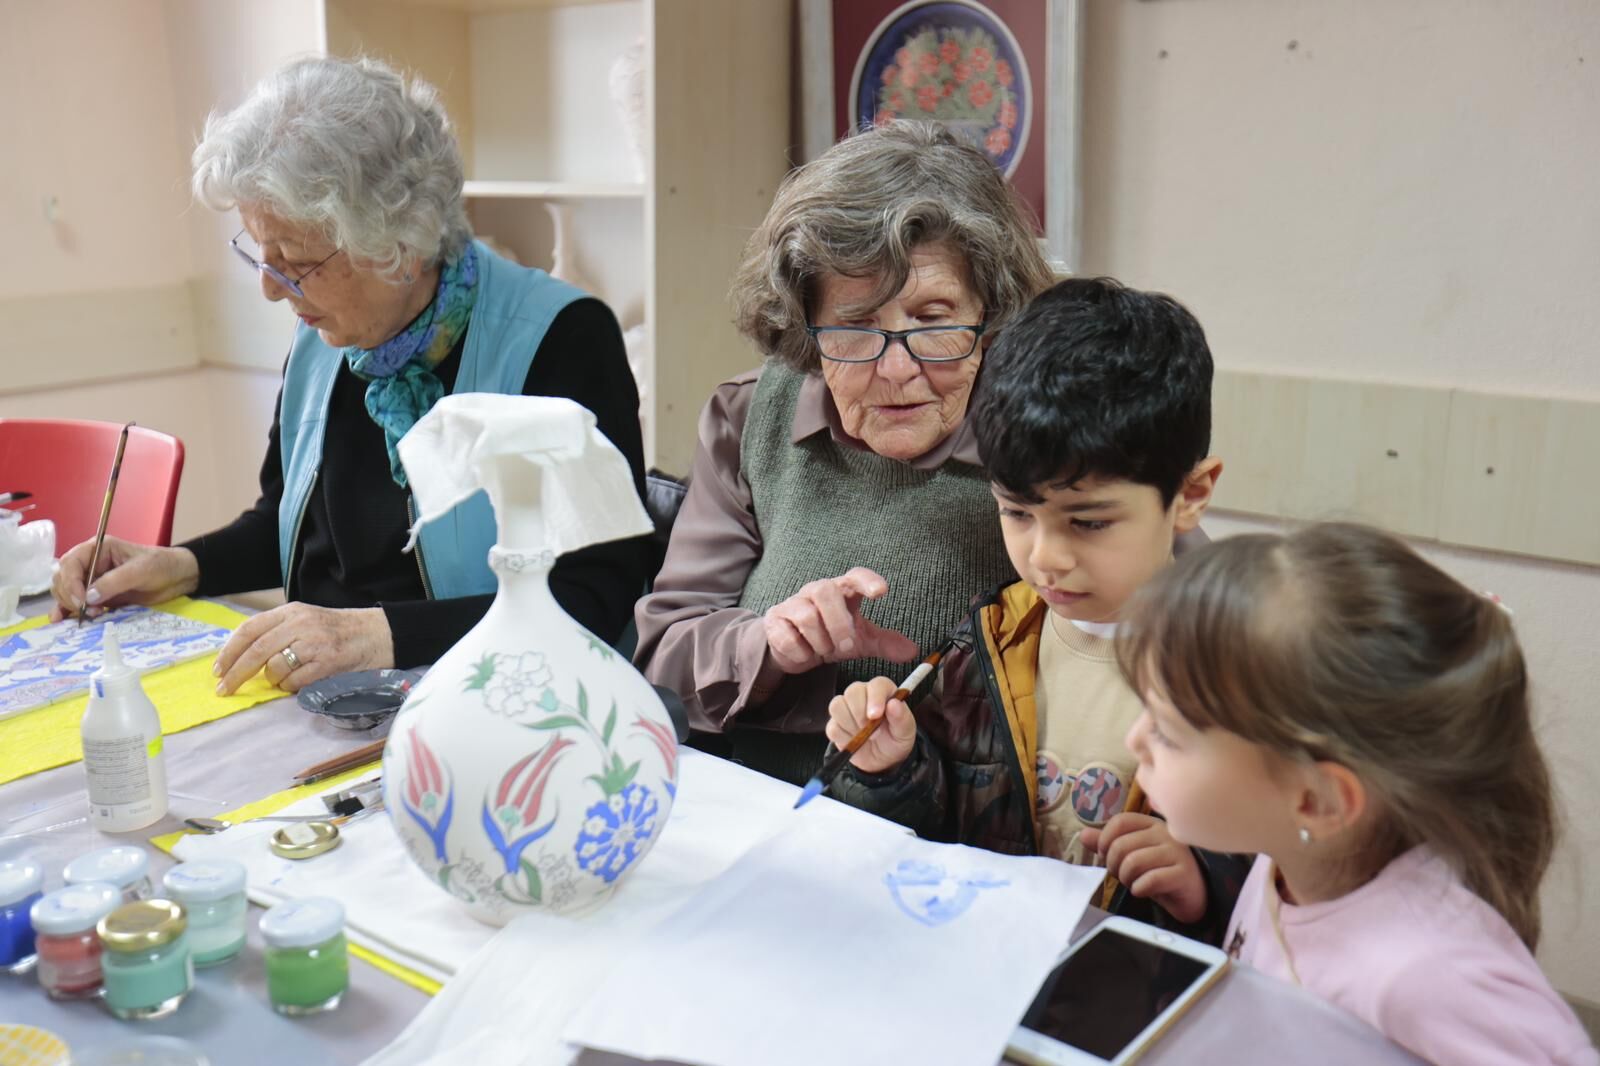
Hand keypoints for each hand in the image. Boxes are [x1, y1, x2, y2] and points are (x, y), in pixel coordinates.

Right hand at [50, 536, 199, 620]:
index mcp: (98, 549)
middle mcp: (90, 563)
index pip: (71, 563)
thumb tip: (89, 597)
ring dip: (70, 605)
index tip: (81, 600)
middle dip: (70, 595)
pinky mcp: (98, 596)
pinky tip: (63, 620)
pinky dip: (69, 610)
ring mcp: (93, 580)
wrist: (178, 577)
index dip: (71, 582)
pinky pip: (77, 602)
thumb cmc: (161, 565)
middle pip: (63, 578)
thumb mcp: (140, 570)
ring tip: (89, 615)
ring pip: (66, 591)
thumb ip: (114, 582)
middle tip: (86, 610)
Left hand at [213, 602, 394, 694]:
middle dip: (236, 673)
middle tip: (225, 690)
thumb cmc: (339, 631)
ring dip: (272, 681)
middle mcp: (301, 624)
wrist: (379, 634)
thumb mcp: (306, 621)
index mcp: (291, 611)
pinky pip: (295, 681)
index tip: (218, 670)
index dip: (229, 651)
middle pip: (256, 651)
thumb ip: (277, 632)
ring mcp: (315, 643)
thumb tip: (242, 658)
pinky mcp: (328, 662)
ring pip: (275, 668)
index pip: (250, 629)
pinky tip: (300, 683)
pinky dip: (291, 687)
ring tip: (284, 680)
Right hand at [762, 567, 918, 674]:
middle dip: (839, 625)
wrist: (794, 650)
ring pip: (806, 616)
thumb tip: (912, 651)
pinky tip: (805, 655)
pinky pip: (787, 636)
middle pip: (825, 592)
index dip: (867, 580)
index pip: (855, 576)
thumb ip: (884, 644)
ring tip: (825, 652)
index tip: (881, 592)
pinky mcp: (774, 621)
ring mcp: (792, 604)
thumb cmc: (831, 637)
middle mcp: (816, 591)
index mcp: (842, 591)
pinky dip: (801, 652)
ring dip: (820, 642)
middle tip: (847, 647)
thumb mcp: (860, 641)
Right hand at [824, 676, 916, 773]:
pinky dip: (843, 737)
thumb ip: (902, 718)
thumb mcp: (905, 732)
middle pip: (852, 691)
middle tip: (871, 730)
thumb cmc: (895, 739)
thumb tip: (894, 704)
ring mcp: (846, 708)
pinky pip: (832, 727)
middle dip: (860, 713)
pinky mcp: (835, 723)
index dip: (875, 698)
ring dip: (850, 725)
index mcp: (883, 691)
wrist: (883, 759)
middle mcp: (863, 694)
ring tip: (864, 735)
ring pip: (837, 706)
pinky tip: (854, 741)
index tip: (875, 715)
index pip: (877, 685)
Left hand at [1079, 813, 1206, 924]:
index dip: (1105, 840)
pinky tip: (1144, 890)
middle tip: (1122, 875)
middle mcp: (1165, 833)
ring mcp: (1176, 852)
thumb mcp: (1131, 856)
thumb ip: (1108, 844)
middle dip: (1114, 866)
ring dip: (1126, 879)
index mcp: (1150, 823)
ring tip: (1133, 883)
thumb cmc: (1159, 871)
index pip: (1119, 821)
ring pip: (1133, 862)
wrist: (1190, 895)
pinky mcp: (1183, 873)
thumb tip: (1084, 835)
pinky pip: (1150, 880)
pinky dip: (1139, 889)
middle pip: (1122, 845)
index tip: (1105, 856)